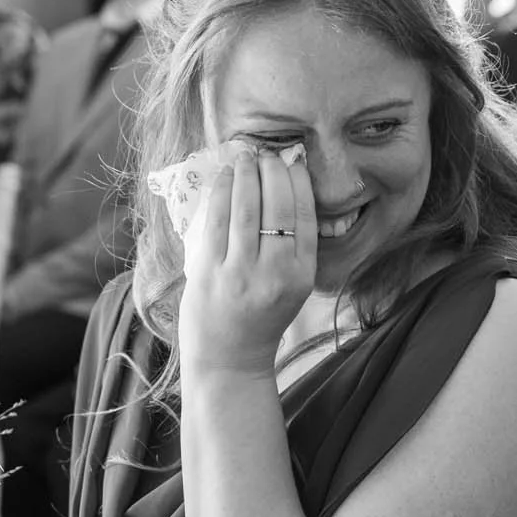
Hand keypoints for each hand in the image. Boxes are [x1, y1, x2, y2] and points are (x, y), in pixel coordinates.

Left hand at [175, 144, 316, 379]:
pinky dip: (222, 191)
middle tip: (266, 154)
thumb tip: (282, 188)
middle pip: (279, 205)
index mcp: (302, 276)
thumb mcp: (290, 287)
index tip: (290, 162)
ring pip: (247, 207)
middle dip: (272, 170)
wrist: (230, 362)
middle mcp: (276, 273)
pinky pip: (217, 220)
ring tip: (244, 157)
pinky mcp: (210, 272)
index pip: (305, 215)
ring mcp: (241, 273)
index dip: (297, 181)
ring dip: (246, 173)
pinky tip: (224, 177)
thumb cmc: (259, 320)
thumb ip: (291, 248)